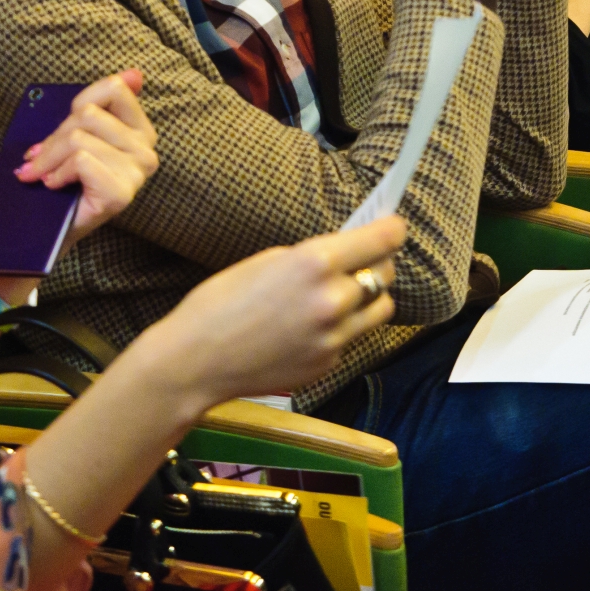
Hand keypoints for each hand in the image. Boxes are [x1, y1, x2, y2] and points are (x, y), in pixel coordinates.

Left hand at [16, 69, 159, 248]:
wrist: (53, 228)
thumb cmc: (67, 179)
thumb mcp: (81, 133)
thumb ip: (105, 103)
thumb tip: (134, 73)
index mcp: (141, 130)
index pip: (114, 88)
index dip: (80, 102)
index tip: (65, 126)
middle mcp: (147, 150)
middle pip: (88, 114)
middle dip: (55, 136)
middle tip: (40, 157)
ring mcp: (137, 173)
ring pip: (79, 139)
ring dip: (49, 158)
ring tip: (42, 173)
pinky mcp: (121, 193)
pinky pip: (81, 161)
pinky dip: (57, 173)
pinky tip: (54, 185)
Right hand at [148, 217, 406, 406]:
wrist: (196, 361)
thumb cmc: (219, 302)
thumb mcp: (267, 260)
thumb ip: (314, 256)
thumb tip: (348, 249)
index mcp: (314, 264)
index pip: (382, 240)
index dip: (392, 229)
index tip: (394, 226)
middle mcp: (332, 301)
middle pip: (385, 274)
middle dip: (377, 262)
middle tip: (361, 258)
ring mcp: (334, 338)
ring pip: (380, 309)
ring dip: (369, 297)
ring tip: (343, 293)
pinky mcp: (329, 364)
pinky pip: (352, 337)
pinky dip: (342, 327)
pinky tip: (310, 326)